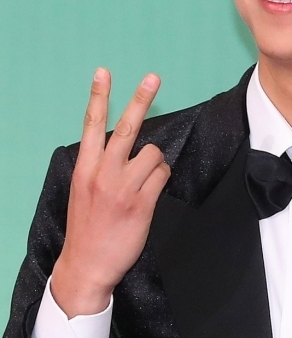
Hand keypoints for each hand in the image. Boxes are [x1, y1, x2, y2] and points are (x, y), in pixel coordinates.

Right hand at [51, 68, 170, 317]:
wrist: (86, 265)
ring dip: (156, 163)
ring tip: (146, 180)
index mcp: (84, 168)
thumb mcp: (83, 191)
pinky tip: (153, 191)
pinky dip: (162, 178)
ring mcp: (123, 188)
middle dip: (140, 99)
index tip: (103, 72)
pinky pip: (162, 176)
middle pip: (126, 128)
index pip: (91, 125)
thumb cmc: (87, 227)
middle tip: (153, 78)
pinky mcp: (142, 203)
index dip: (98, 96)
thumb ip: (100, 167)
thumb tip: (126, 149)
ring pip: (153, 154)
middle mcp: (103, 173)